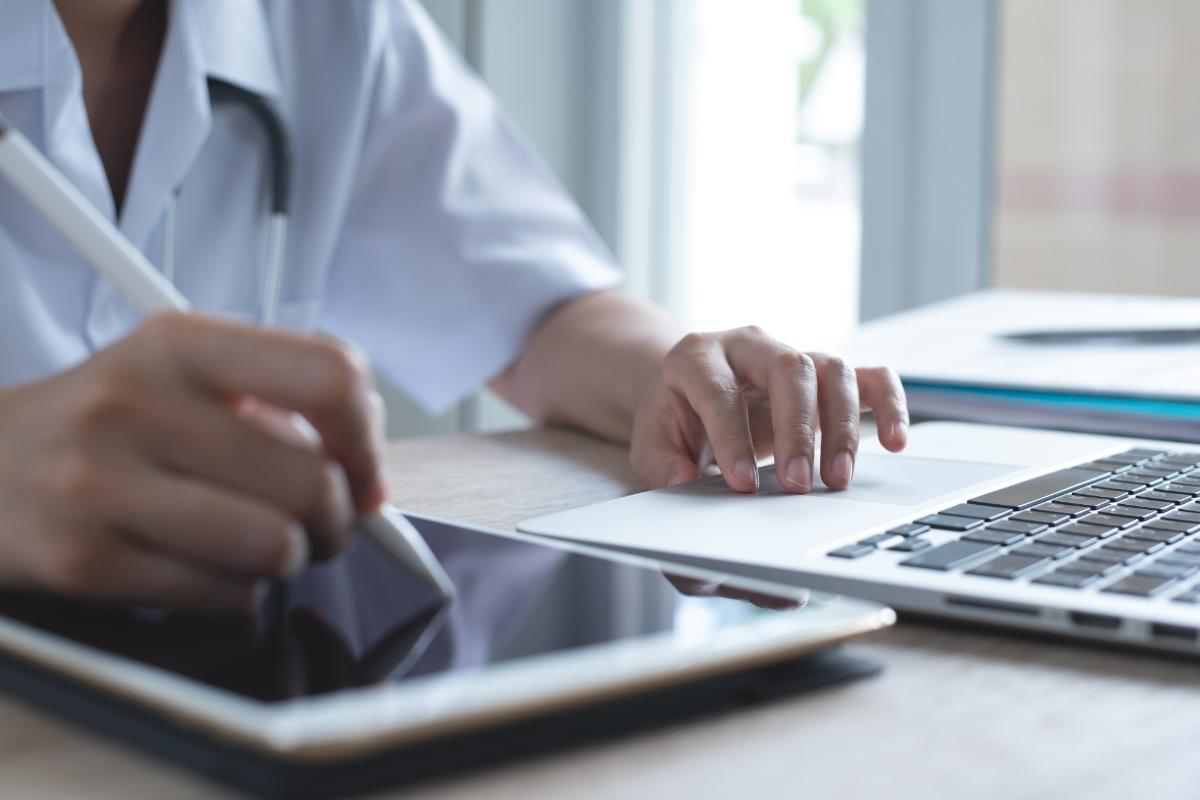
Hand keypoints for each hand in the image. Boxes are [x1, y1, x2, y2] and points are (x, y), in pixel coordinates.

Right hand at [0, 313, 386, 611]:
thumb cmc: (109, 422)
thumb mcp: (185, 374)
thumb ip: (283, 405)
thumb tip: (371, 479)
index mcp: (180, 343)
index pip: (326, 375)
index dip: (367, 437)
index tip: (366, 471)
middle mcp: (137, 404)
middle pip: (311, 482)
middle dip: (337, 520)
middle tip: (320, 523)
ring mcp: (104, 486)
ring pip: (276, 548)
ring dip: (289, 559)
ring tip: (261, 543)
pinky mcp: (86, 563)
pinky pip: (225, 597)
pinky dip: (238, 593)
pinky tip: (207, 566)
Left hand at [630, 326, 907, 492]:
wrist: (691, 394)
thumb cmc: (676, 422)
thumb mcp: (652, 443)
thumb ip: (661, 464)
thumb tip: (685, 482)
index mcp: (697, 357)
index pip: (720, 391)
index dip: (733, 438)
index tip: (743, 484)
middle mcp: (749, 345)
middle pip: (788, 370)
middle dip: (798, 430)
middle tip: (798, 485)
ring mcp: (792, 354)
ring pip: (832, 370)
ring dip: (841, 427)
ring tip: (838, 480)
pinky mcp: (825, 373)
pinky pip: (870, 375)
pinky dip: (888, 404)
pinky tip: (895, 441)